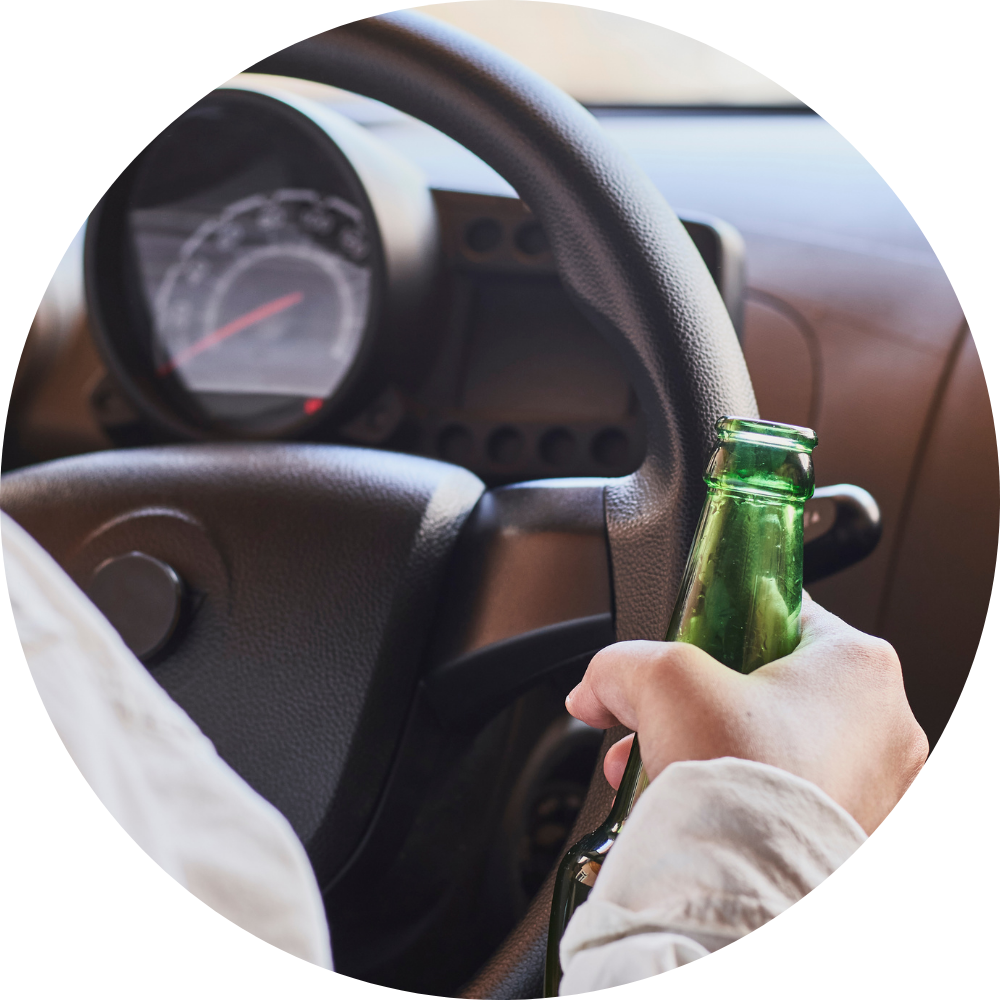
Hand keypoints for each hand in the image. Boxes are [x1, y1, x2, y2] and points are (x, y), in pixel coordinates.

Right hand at [564, 597, 927, 833]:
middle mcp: (886, 725)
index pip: (783, 612)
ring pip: (779, 746)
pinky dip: (742, 796)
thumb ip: (622, 664)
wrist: (756, 894)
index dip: (723, 625)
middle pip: (773, 686)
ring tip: (655, 771)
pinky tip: (690, 806)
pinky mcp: (860, 838)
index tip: (689, 650)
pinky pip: (791, 797)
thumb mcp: (662, 681)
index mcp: (859, 666)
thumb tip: (597, 686)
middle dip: (700, 704)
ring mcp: (881, 789)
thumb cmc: (741, 782)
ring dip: (711, 750)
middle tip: (658, 720)